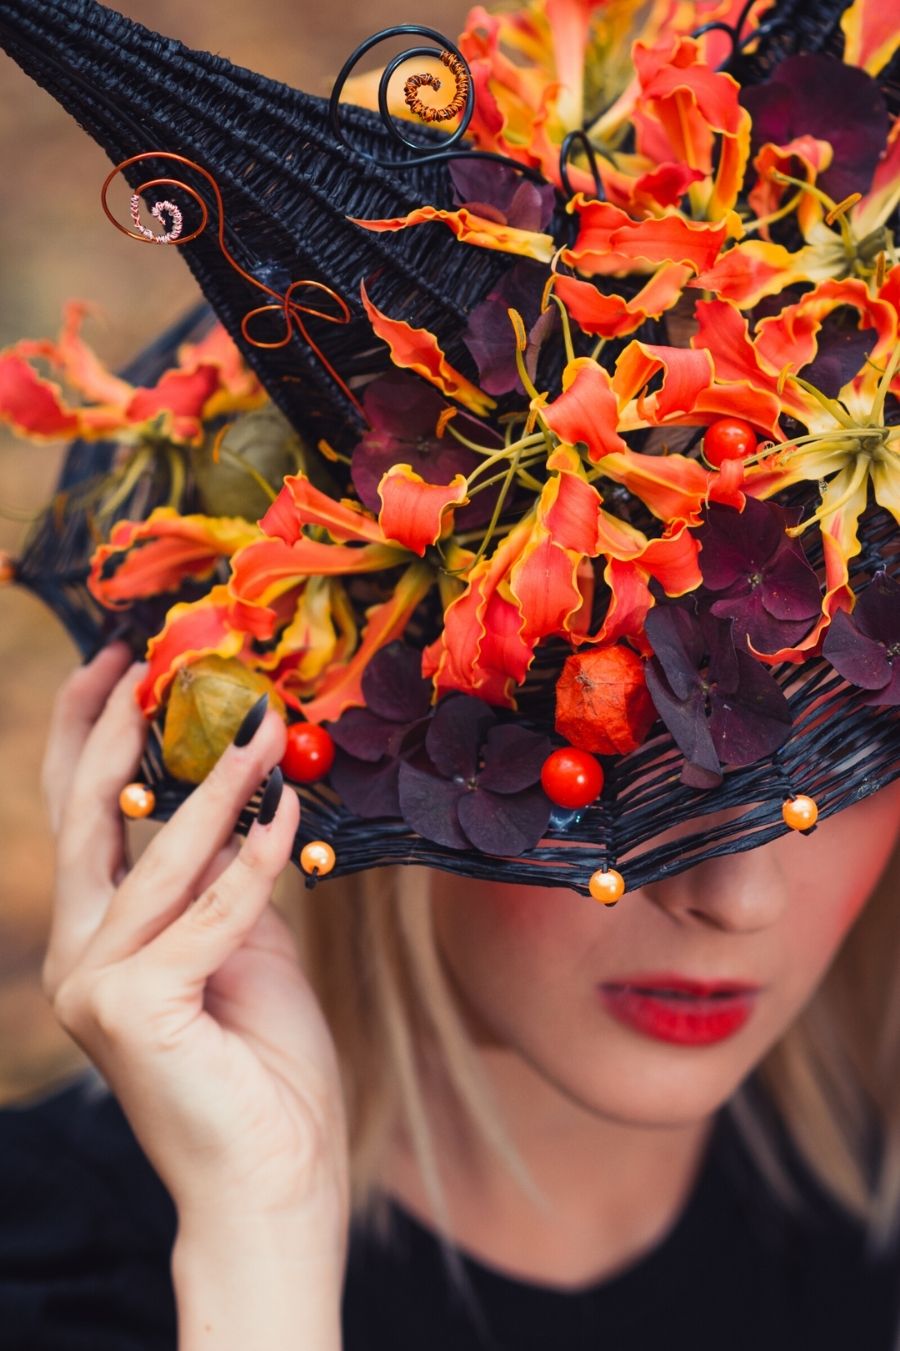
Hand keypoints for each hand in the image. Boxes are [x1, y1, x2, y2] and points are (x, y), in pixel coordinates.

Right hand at [40, 644, 348, 1259]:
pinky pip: (208, 912)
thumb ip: (221, 880)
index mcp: (97, 938)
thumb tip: (235, 801)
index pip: (81, 819)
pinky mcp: (133, 1010)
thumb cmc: (263, 1065)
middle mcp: (78, 956)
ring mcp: (94, 986)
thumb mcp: (242, 947)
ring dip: (217, 785)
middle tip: (151, 659)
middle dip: (117, 731)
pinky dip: (254, 862)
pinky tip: (290, 813)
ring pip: (156, 856)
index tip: (117, 665)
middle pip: (85, 818)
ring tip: (263, 726)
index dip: (89, 736)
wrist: (275, 1179)